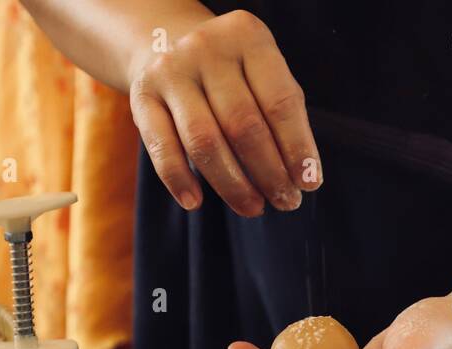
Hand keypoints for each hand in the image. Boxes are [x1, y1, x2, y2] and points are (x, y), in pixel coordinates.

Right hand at [127, 10, 320, 215]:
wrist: (168, 45)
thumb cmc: (233, 74)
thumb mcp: (263, 78)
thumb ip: (282, 118)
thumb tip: (300, 178)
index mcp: (247, 37)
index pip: (279, 101)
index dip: (297, 147)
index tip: (309, 183)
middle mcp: (207, 48)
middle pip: (243, 125)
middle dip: (269, 173)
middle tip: (285, 202)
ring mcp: (171, 70)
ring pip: (204, 141)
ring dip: (232, 184)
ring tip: (253, 207)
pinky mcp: (142, 96)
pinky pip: (162, 147)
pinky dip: (179, 180)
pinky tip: (195, 202)